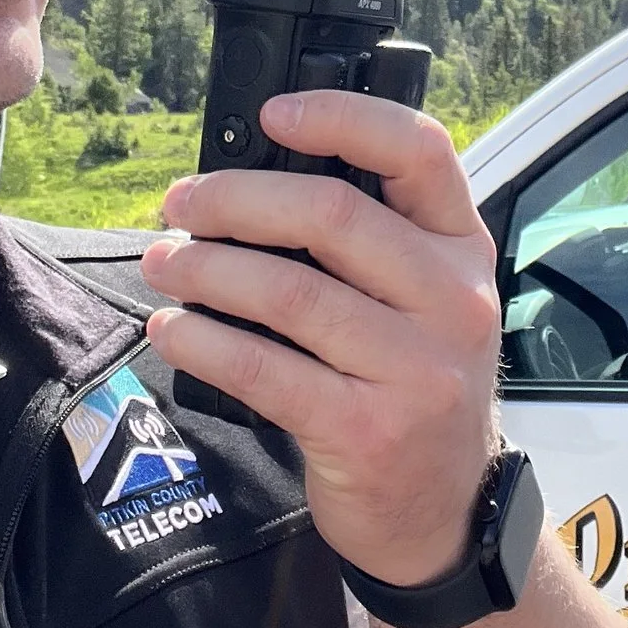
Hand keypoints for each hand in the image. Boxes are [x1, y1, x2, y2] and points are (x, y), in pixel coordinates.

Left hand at [139, 91, 501, 587]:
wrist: (443, 513)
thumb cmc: (412, 386)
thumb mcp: (424, 301)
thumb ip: (372, 241)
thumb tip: (248, 182)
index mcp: (464, 248)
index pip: (420, 152)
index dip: (342, 116)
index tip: (273, 113)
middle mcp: (454, 301)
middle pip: (332, 215)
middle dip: (235, 200)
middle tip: (180, 206)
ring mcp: (417, 370)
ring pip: (289, 291)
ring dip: (205, 270)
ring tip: (163, 263)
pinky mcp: (368, 432)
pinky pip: (265, 369)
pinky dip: (204, 341)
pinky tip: (172, 329)